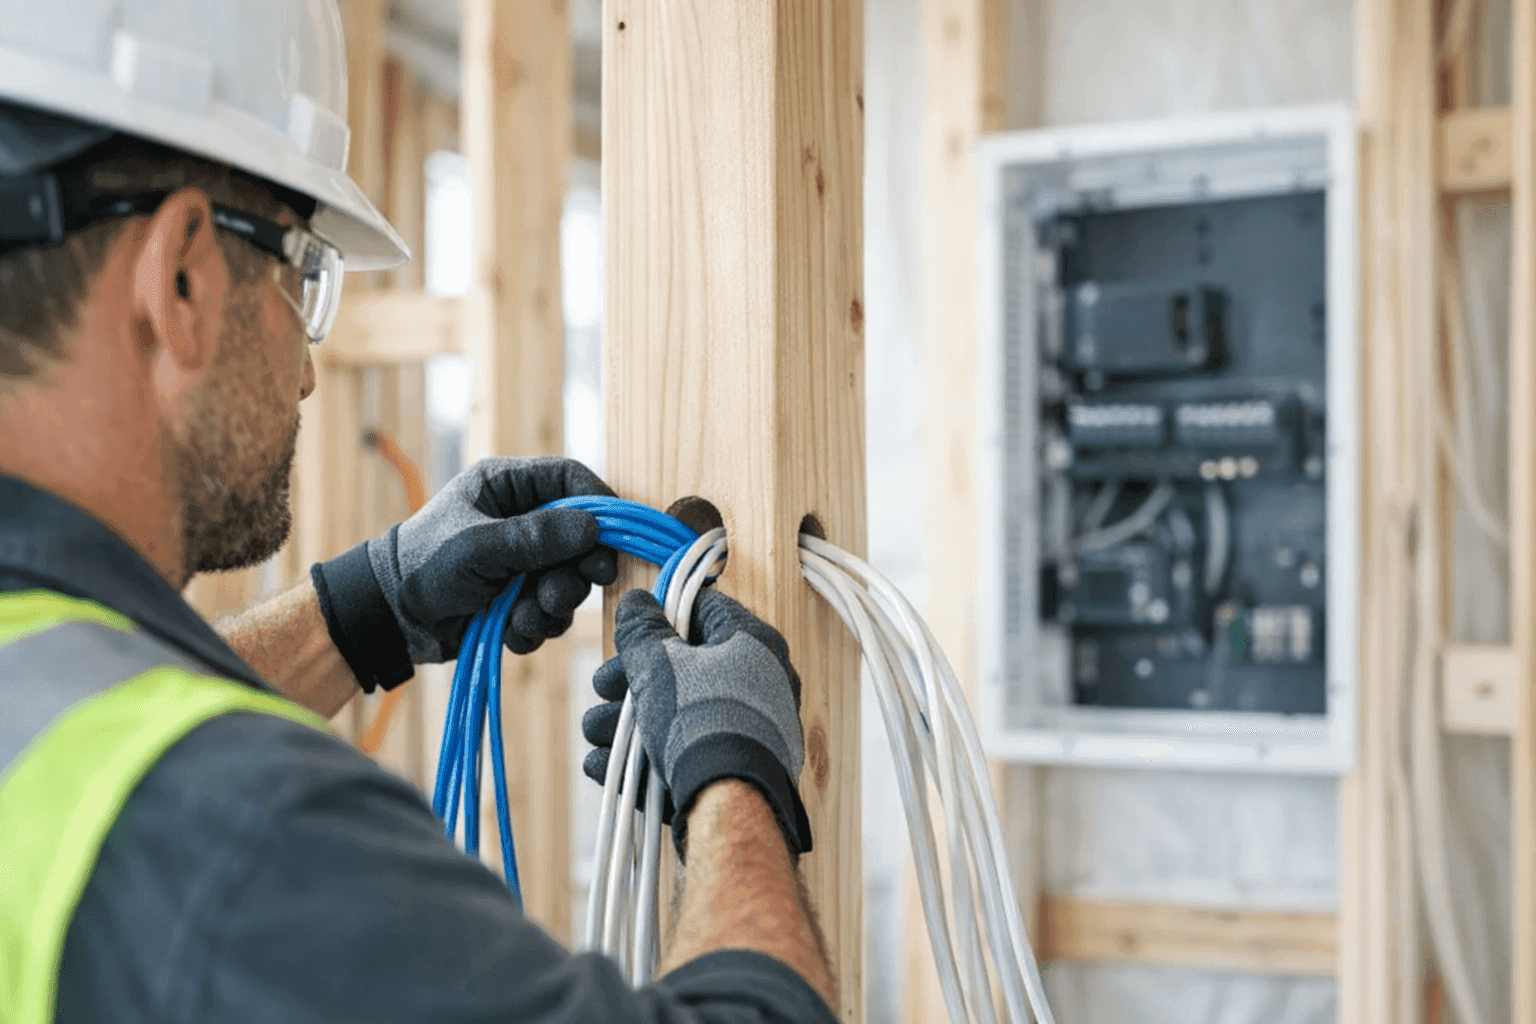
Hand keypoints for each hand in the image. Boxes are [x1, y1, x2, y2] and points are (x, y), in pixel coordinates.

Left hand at [311, 457, 617, 691]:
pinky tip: (510, 631)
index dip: (599, 503)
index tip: (614, 535)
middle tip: (560, 594)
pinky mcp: (521, 599)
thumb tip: (594, 528)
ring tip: (523, 617)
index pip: (571, 479)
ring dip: (552, 606)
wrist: (391, 620)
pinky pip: (552, 613)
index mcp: (507, 487)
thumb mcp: (478, 547)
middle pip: (581, 538)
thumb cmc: (423, 565)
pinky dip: (536, 626)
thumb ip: (536, 537)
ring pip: (569, 581)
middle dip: (573, 573)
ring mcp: (524, 562)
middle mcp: (522, 520)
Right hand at [581, 588, 812, 855]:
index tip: (632, 631)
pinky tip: (603, 765)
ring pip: (677, 715)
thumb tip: (637, 600)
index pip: (705, 610)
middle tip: (603, 687)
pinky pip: (684, 754)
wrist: (732, 804)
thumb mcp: (660, 664)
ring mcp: (749, 730)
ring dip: (626, 723)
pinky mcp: (735, 772)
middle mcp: (759, 682)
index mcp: (752, 643)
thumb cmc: (701, 720)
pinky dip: (643, 759)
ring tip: (594, 732)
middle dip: (631, 679)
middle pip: (685, 667)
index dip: (662, 615)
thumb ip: (642, 629)